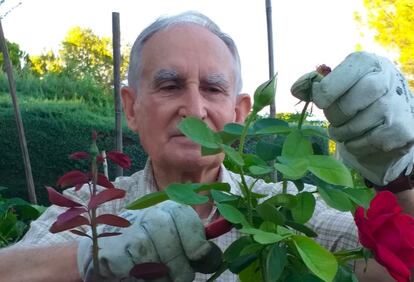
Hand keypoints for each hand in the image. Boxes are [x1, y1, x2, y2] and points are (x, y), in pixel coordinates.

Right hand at [77, 201, 221, 281]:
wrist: (107, 249)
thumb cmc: (150, 245)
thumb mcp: (176, 238)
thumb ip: (195, 243)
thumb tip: (215, 251)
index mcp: (171, 209)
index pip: (189, 220)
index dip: (197, 244)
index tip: (199, 258)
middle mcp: (152, 214)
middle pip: (175, 248)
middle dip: (181, 270)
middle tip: (178, 275)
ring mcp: (132, 231)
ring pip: (158, 263)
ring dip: (163, 277)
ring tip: (158, 275)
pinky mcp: (115, 250)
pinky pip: (138, 270)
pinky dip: (144, 278)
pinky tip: (140, 273)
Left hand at [291, 51, 413, 184]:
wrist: (392, 116)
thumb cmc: (357, 97)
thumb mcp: (338, 84)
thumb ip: (316, 85)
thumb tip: (296, 89)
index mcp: (367, 62)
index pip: (337, 78)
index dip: (323, 93)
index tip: (321, 101)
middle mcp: (386, 79)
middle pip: (346, 106)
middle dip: (334, 117)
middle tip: (335, 119)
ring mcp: (397, 106)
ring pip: (355, 127)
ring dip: (343, 134)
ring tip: (345, 130)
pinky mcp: (403, 130)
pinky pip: (367, 143)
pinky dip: (356, 145)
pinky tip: (360, 138)